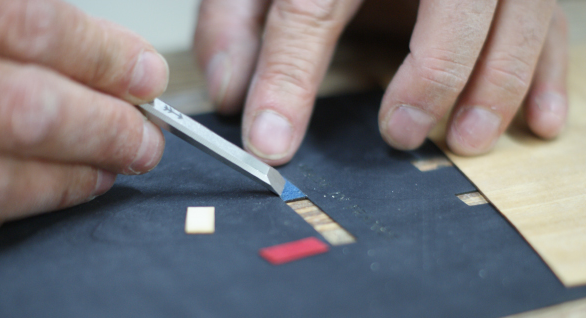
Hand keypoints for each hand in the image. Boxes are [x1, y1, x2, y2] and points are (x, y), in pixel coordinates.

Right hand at [0, 0, 168, 255]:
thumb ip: (20, 24)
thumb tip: (120, 62)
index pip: (26, 24)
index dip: (102, 56)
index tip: (145, 76)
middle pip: (22, 109)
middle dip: (102, 129)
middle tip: (144, 139)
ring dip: (64, 181)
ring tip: (106, 171)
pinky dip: (5, 214)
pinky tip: (38, 196)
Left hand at [194, 0, 567, 163]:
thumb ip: (235, 24)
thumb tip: (230, 94)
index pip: (313, 5)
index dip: (289, 77)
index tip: (272, 144)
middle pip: (452, 2)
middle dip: (432, 75)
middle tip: (399, 136)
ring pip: (520, 12)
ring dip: (499, 83)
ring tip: (464, 139)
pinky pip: (553, 20)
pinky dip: (551, 74)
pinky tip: (539, 121)